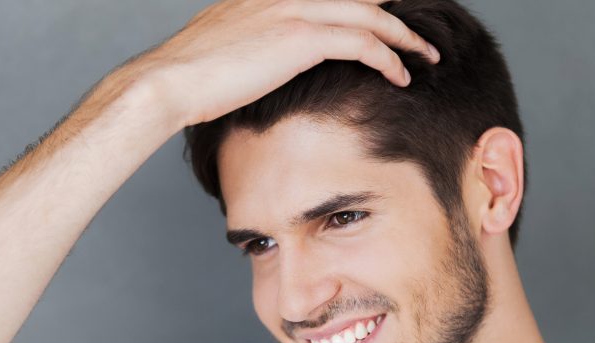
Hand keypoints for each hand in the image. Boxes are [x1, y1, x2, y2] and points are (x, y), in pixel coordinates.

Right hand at [134, 0, 439, 127]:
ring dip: (403, 37)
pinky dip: (387, 57)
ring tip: (425, 56)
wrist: (169, 82)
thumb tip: (261, 62)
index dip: (366, 8)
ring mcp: (293, 10)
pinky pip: (361, 42)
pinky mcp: (300, 38)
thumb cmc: (189, 78)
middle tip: (420, 38)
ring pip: (369, 15)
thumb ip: (251, 43)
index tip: (388, 24)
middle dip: (396, 17)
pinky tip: (401, 75)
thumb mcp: (222, 47)